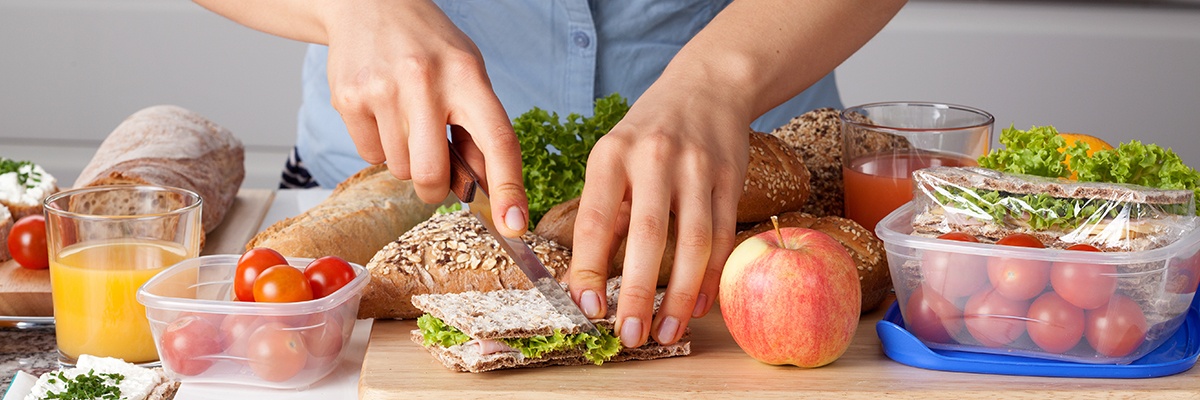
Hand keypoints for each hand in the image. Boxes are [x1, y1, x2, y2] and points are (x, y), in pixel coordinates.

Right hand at [324, 0, 527, 236]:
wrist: (368, 3)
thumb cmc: (428, 47)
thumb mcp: (467, 73)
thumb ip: (479, 128)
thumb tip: (488, 188)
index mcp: (467, 75)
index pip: (498, 140)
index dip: (510, 187)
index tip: (514, 224)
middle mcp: (425, 81)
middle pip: (432, 173)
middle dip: (435, 189)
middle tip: (436, 176)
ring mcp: (383, 89)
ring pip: (400, 169)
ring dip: (406, 160)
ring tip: (405, 120)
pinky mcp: (349, 98)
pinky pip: (369, 155)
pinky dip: (379, 147)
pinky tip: (381, 112)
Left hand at [567, 80, 750, 347]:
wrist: (708, 85)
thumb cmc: (649, 132)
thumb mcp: (613, 156)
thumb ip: (605, 212)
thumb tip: (587, 280)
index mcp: (611, 154)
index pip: (596, 220)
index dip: (590, 268)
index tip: (588, 309)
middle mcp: (654, 157)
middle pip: (648, 236)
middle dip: (638, 294)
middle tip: (630, 337)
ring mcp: (698, 167)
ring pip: (693, 242)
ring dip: (680, 296)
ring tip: (666, 333)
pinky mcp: (731, 177)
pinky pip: (722, 236)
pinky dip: (711, 276)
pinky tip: (698, 306)